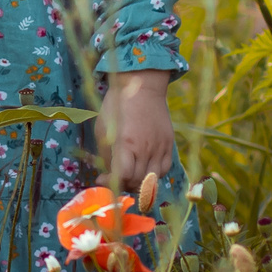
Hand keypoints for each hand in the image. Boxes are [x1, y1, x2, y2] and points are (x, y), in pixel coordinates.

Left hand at [100, 70, 177, 199]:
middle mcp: (145, 148)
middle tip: (114, 178)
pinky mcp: (169, 144)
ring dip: (138, 183)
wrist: (143, 87)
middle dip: (122, 184)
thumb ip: (106, 155)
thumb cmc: (117, 106)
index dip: (111, 182)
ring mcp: (160, 147)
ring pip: (152, 179)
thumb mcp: (104, 129)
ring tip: (129, 176)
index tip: (102, 178)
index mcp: (126, 143)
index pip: (123, 176)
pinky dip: (153, 175)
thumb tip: (107, 175)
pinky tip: (144, 169)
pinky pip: (164, 169)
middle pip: (137, 181)